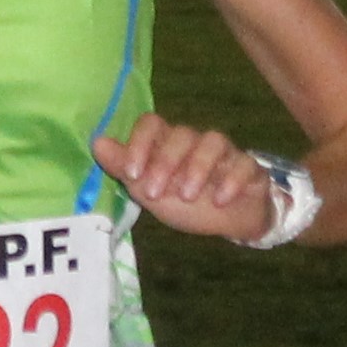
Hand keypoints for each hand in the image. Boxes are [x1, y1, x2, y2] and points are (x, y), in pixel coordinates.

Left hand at [91, 113, 274, 242]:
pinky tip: (221, 200)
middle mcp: (195, 143)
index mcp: (167, 145)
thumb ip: (125, 168)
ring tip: (188, 195)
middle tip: (156, 193)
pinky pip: (244, 163)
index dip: (140, 143)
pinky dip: (232, 180)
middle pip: (181, 133)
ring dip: (197, 168)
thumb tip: (97, 143)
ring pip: (213, 141)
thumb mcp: (149, 191)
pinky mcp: (249, 168)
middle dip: (165, 163)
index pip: (151, 123)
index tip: (132, 173)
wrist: (229, 222)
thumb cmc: (186, 203)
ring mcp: (224, 153)